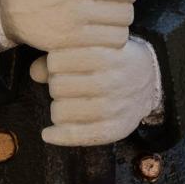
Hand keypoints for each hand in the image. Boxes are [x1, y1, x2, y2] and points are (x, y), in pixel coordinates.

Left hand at [31, 38, 161, 146]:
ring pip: (62, 112)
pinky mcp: (115, 129)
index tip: (59, 63)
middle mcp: (111, 81)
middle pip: (57, 86)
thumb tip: (34, 72)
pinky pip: (78, 136)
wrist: (150, 79)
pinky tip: (48, 134)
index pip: (58, 60)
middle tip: (64, 84)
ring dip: (57, 107)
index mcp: (105, 55)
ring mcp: (114, 107)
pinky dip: (58, 136)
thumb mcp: (93, 47)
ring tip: (64, 103)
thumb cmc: (112, 59)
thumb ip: (61, 54)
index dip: (53, 62)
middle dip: (55, 84)